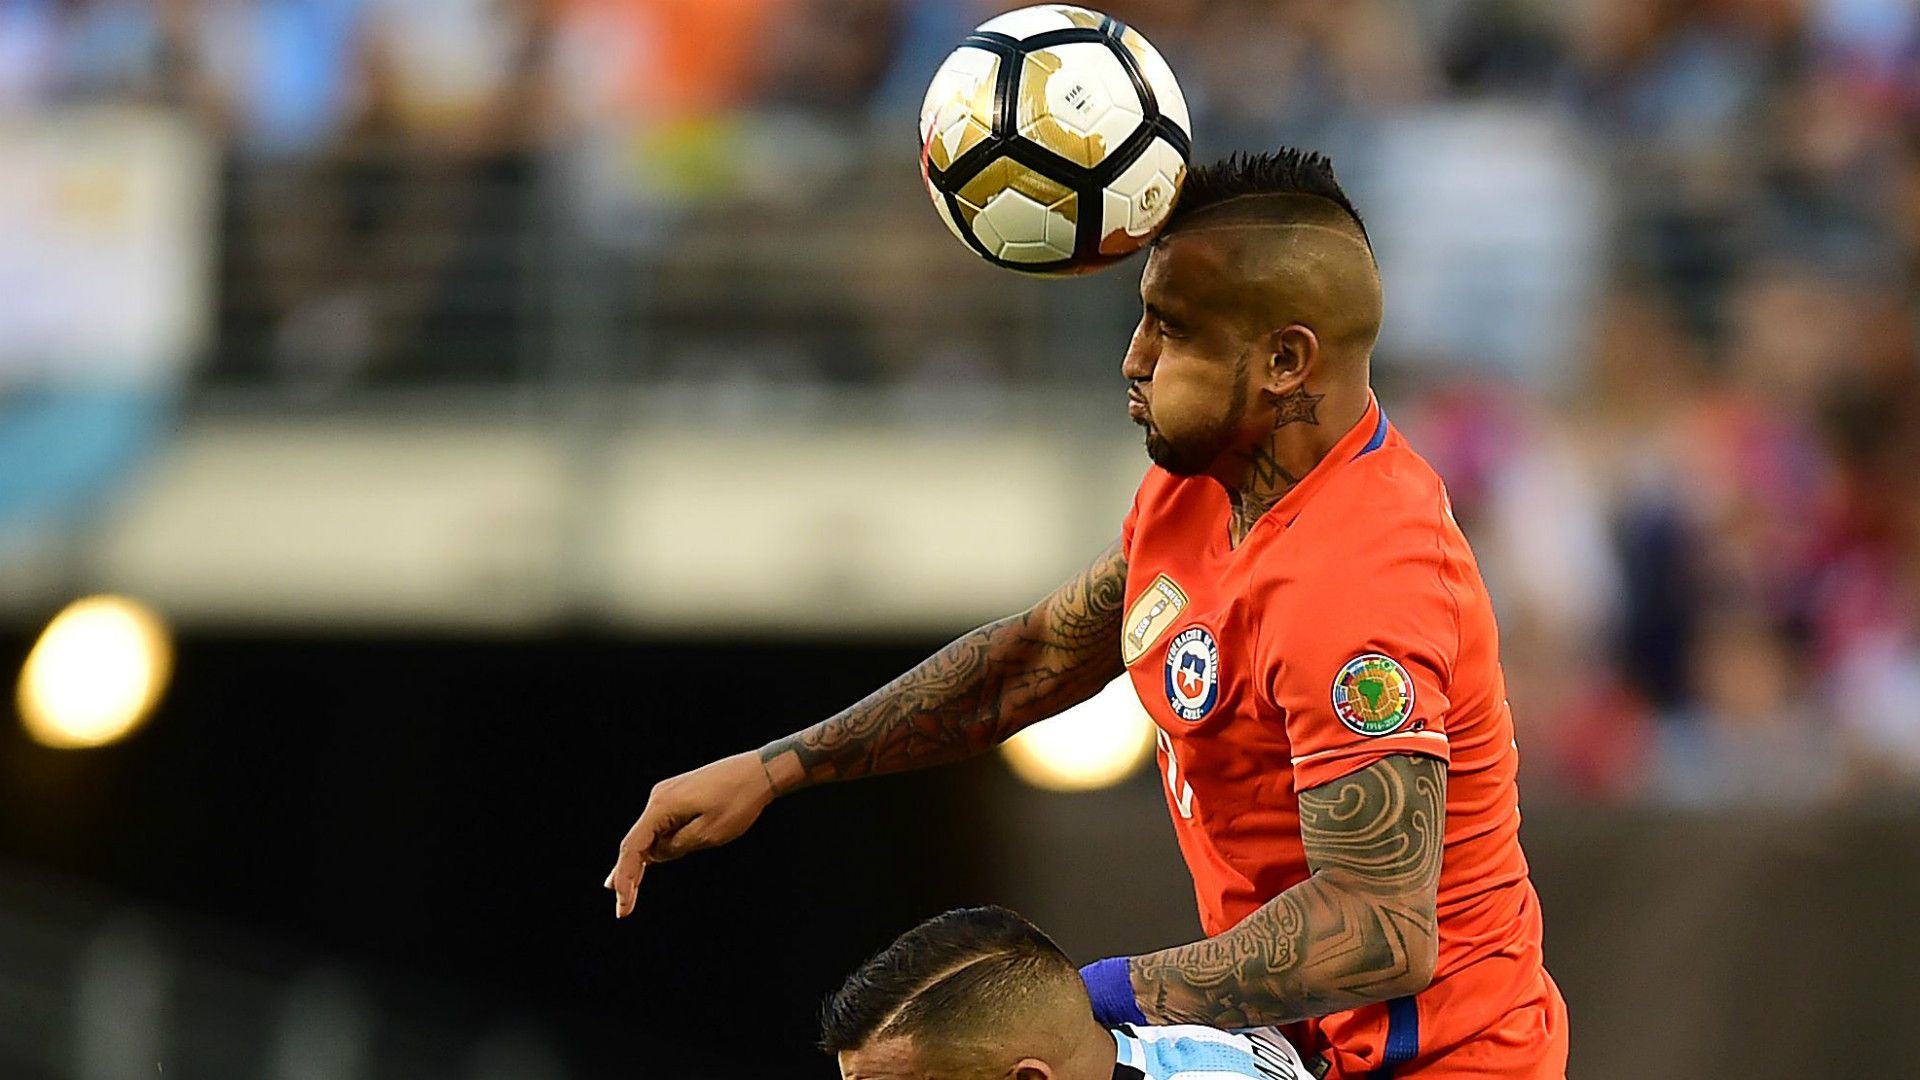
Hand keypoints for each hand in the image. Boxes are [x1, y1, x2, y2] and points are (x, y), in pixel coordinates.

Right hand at [603, 751, 775, 917]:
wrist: (760, 770)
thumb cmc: (738, 800)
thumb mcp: (708, 834)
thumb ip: (677, 847)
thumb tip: (656, 855)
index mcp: (662, 806)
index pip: (633, 847)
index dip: (625, 878)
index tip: (623, 906)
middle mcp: (658, 797)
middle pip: (635, 841)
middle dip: (626, 875)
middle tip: (621, 908)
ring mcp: (668, 794)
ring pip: (647, 834)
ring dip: (638, 862)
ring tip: (625, 890)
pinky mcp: (679, 795)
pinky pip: (660, 825)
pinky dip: (653, 846)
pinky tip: (646, 861)